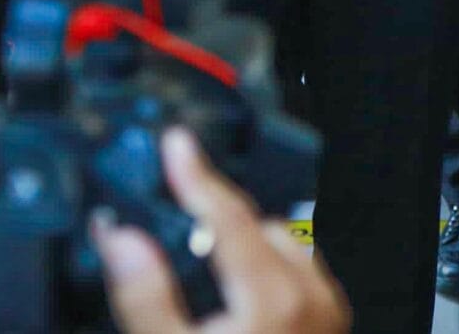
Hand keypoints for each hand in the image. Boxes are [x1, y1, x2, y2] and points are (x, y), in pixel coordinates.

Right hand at [90, 126, 345, 333]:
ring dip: (247, 249)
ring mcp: (330, 311)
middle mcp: (313, 295)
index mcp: (272, 297)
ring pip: (287, 248)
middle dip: (218, 225)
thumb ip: (146, 294)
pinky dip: (272, 272)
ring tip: (209, 281)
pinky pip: (304, 274)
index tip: (178, 142)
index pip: (229, 214)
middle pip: (260, 227)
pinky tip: (244, 300)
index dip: (196, 174)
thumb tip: (124, 239)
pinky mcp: (335, 324)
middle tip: (175, 235)